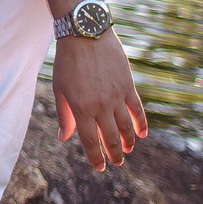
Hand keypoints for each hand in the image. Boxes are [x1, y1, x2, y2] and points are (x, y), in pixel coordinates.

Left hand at [52, 28, 147, 170]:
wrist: (85, 35)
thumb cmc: (68, 63)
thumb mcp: (60, 89)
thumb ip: (64, 115)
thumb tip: (64, 138)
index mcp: (81, 109)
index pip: (90, 142)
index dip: (96, 158)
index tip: (100, 168)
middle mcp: (100, 106)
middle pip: (110, 138)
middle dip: (114, 154)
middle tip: (117, 163)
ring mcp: (116, 96)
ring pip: (126, 127)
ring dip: (127, 142)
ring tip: (127, 150)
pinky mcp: (128, 86)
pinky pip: (137, 110)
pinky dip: (141, 124)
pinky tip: (142, 134)